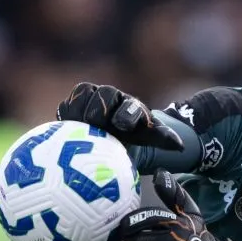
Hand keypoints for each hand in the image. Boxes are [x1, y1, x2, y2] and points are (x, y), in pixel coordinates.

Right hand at [56, 83, 183, 150]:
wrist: (115, 137)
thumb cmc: (135, 139)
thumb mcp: (151, 139)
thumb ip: (163, 138)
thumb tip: (180, 146)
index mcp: (132, 107)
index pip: (130, 106)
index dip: (126, 113)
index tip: (123, 126)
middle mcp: (111, 98)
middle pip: (103, 94)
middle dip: (99, 109)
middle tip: (93, 124)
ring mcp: (91, 100)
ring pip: (81, 96)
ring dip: (78, 110)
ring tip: (74, 127)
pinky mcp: (73, 107)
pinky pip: (65, 106)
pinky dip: (64, 117)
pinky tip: (61, 130)